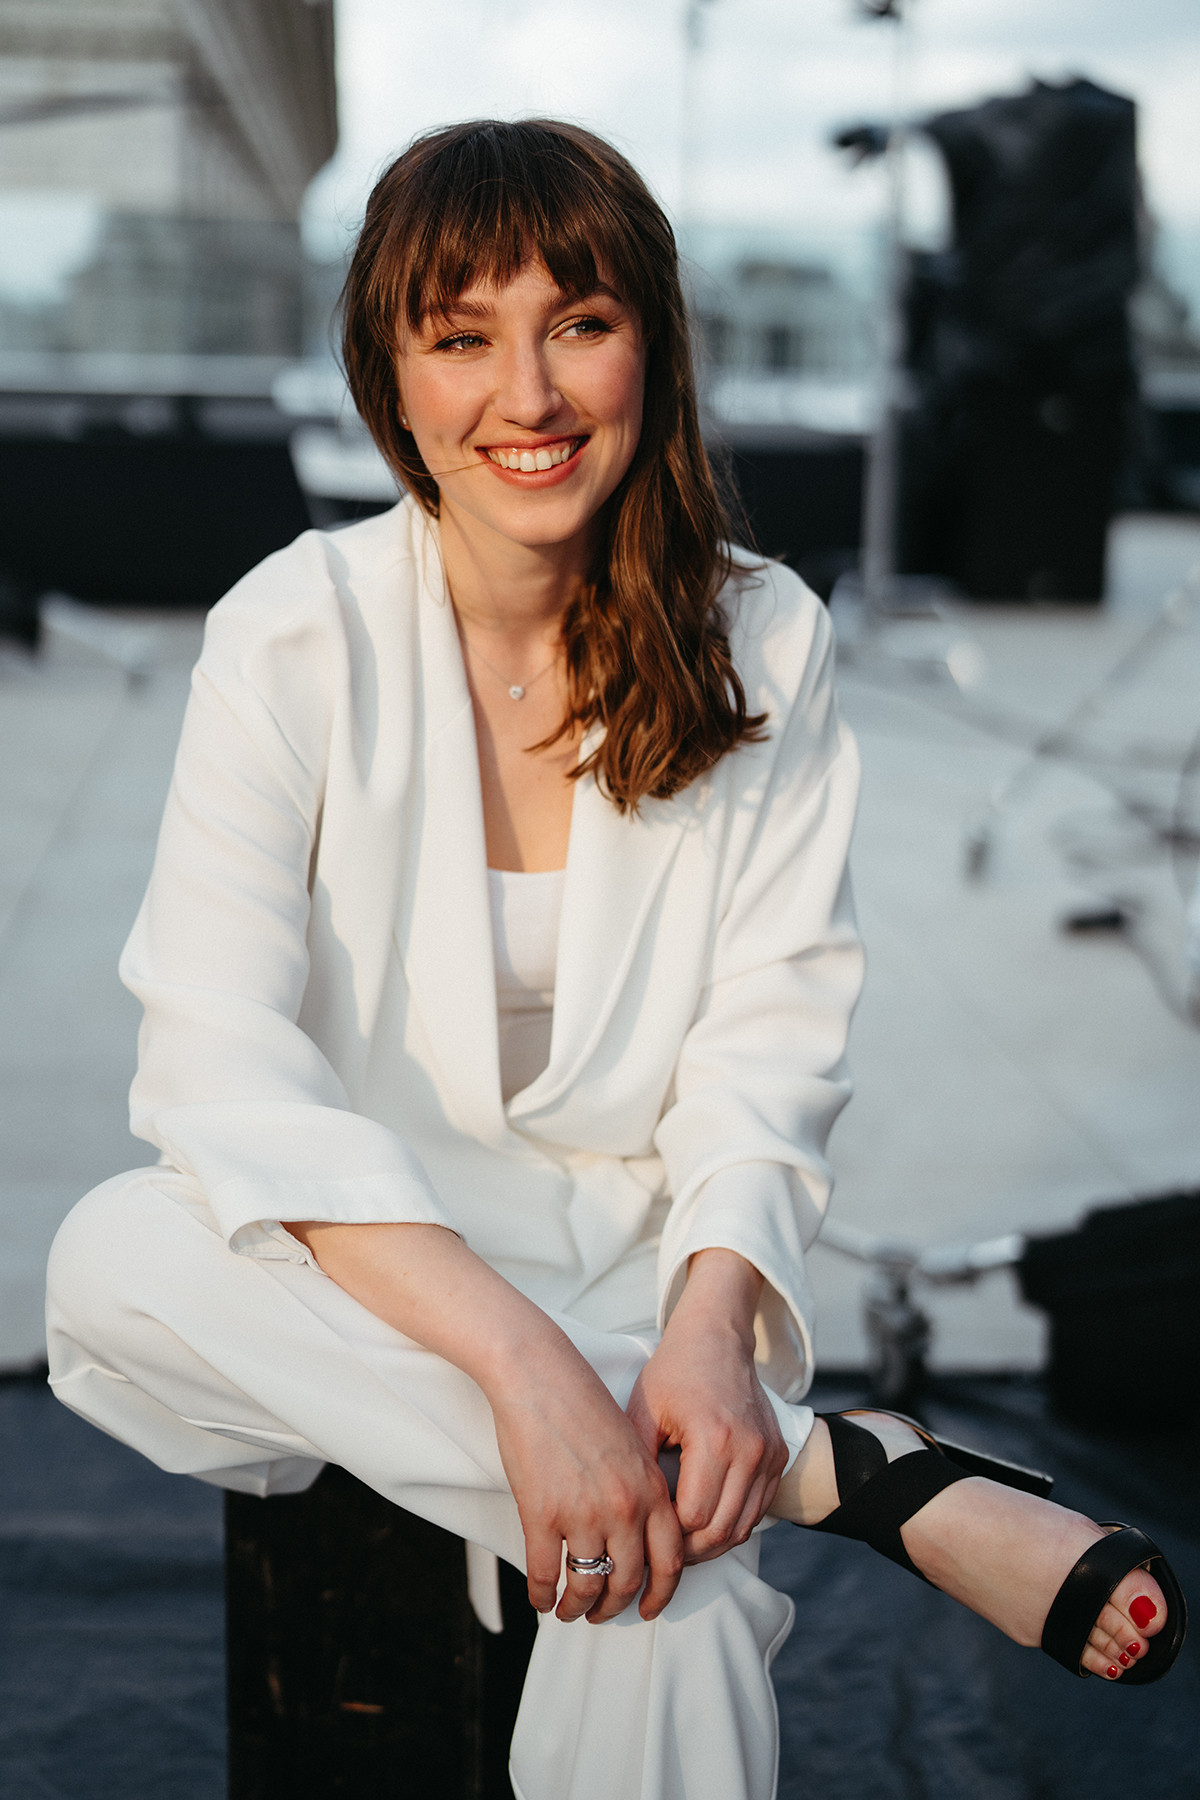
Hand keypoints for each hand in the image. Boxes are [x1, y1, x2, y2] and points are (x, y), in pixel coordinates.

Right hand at [289, 1220, 682, 1622]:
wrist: (538, 1375)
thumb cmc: (582, 1402)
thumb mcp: (631, 1444)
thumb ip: (642, 1489)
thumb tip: (640, 1535)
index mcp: (651, 1488)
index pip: (671, 1560)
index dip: (661, 1593)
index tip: (650, 1608)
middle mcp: (624, 1507)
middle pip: (630, 1581)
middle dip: (616, 1607)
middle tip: (603, 1615)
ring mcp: (583, 1513)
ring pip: (587, 1585)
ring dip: (579, 1608)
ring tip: (569, 1612)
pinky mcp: (541, 1514)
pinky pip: (544, 1573)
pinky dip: (542, 1594)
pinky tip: (539, 1598)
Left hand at [626, 1250, 786, 1563]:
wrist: (717, 1337)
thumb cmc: (674, 1370)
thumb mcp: (643, 1412)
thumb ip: (639, 1466)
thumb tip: (628, 1520)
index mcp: (714, 1439)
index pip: (693, 1518)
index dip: (667, 1537)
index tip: (643, 1538)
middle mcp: (750, 1450)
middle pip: (722, 1532)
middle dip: (689, 1552)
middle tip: (659, 1554)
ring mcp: (769, 1454)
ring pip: (743, 1527)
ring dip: (712, 1544)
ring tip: (679, 1544)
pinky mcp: (778, 1455)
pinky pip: (758, 1509)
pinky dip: (733, 1524)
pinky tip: (704, 1522)